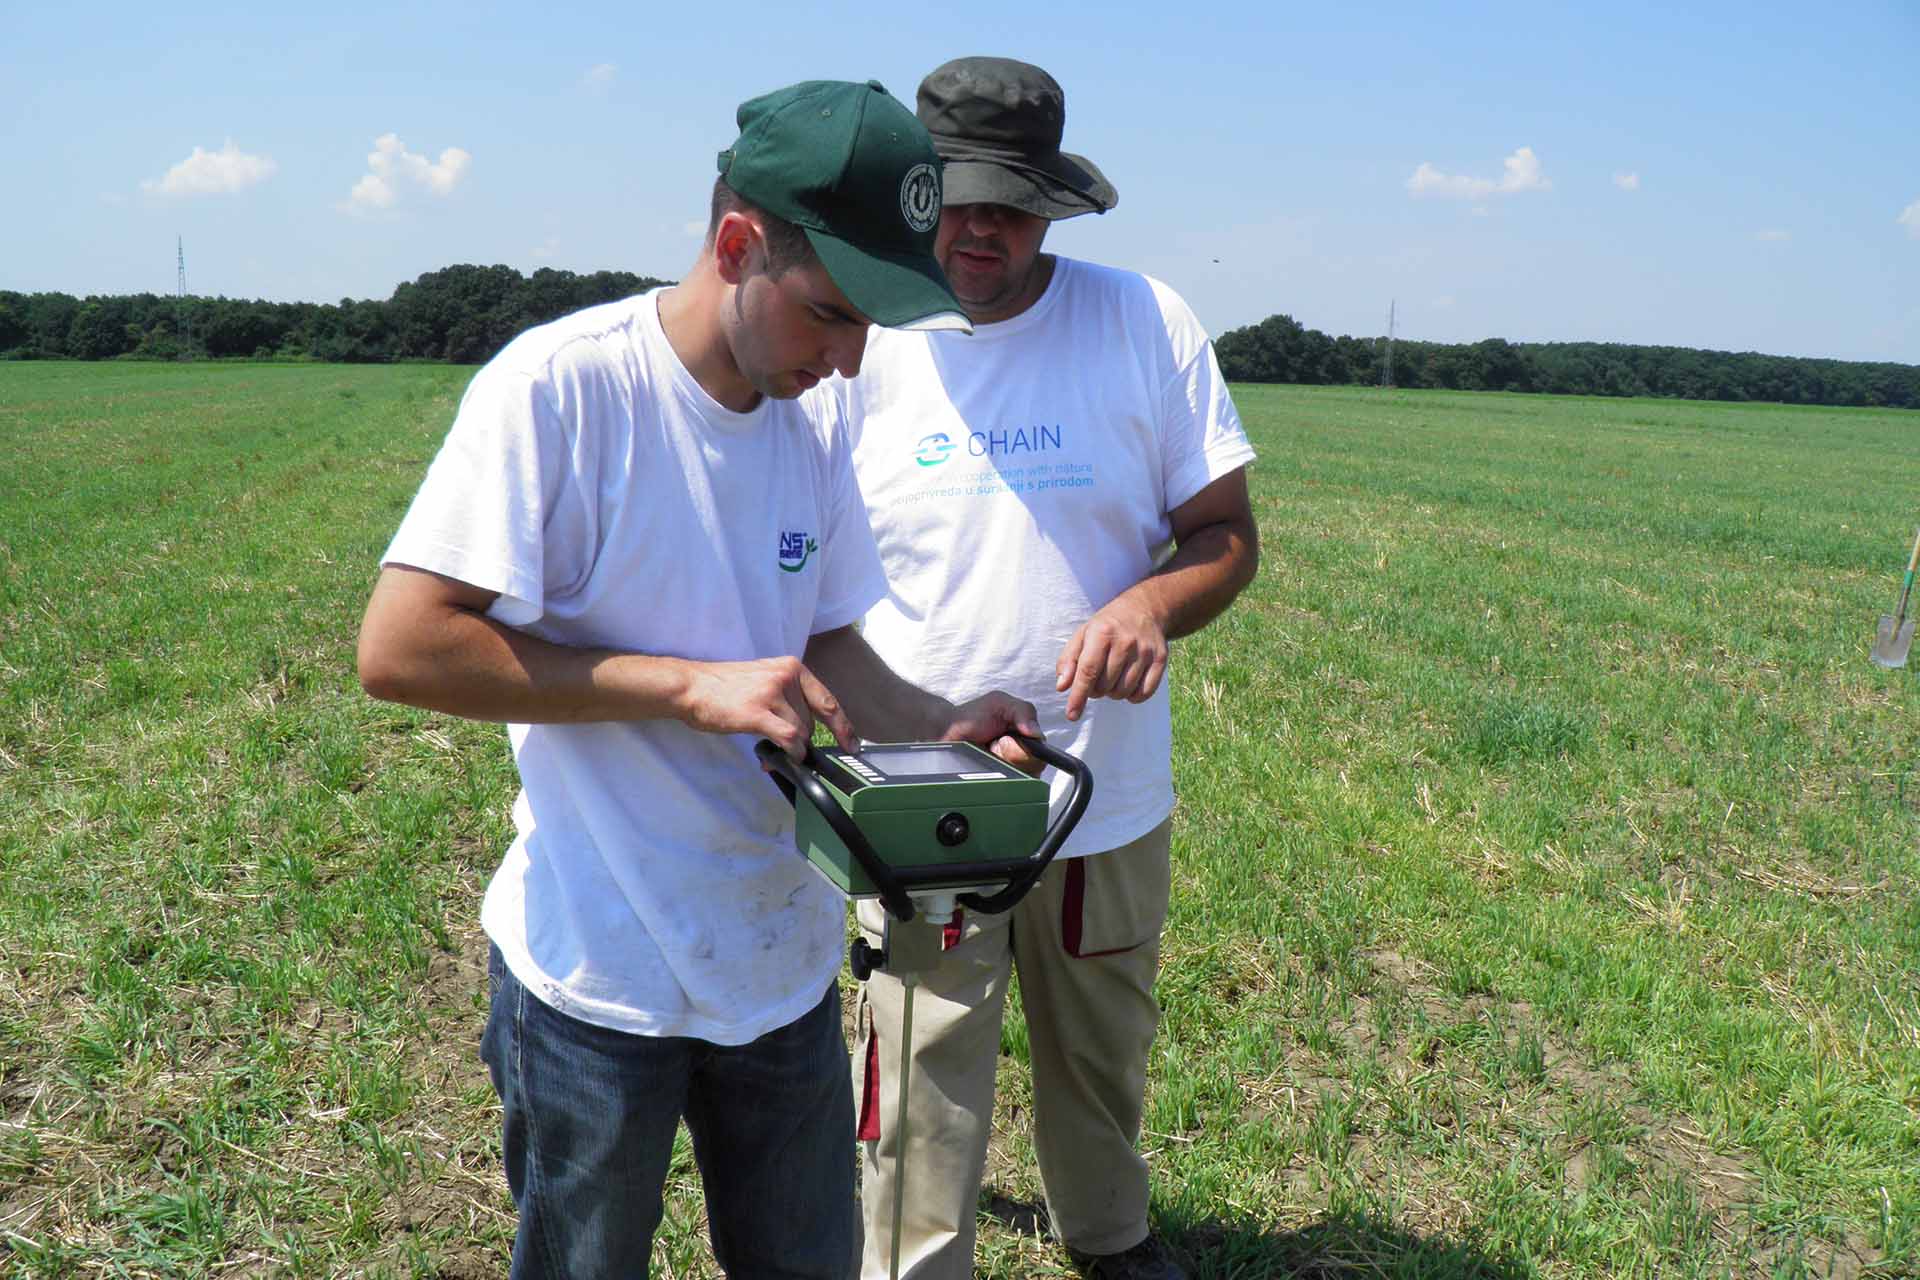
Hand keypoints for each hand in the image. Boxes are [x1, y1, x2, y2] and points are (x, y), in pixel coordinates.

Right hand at [679, 657, 856, 759]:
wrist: (692, 687)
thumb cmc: (725, 688)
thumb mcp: (765, 680)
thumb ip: (788, 700)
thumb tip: (804, 735)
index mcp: (791, 668)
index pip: (827, 700)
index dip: (843, 726)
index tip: (851, 745)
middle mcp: (786, 677)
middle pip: (811, 722)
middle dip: (799, 740)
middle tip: (778, 746)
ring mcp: (772, 693)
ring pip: (799, 733)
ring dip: (788, 749)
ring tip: (766, 747)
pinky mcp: (758, 712)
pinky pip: (789, 738)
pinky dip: (790, 752)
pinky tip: (776, 756)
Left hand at [938, 691, 1042, 773]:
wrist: (946, 730)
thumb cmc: (973, 715)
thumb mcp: (1001, 703)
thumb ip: (1023, 711)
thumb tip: (1037, 733)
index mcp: (1028, 738)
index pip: (1044, 753)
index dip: (1029, 749)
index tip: (1010, 739)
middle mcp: (1022, 758)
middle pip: (1034, 767)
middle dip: (1014, 753)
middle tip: (997, 742)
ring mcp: (1009, 772)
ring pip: (1020, 778)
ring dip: (1003, 761)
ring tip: (989, 749)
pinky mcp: (995, 782)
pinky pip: (1004, 786)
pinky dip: (994, 772)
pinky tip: (984, 760)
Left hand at [1055, 597, 1167, 721]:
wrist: (1144, 609)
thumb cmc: (1107, 626)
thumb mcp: (1083, 634)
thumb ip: (1068, 660)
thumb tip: (1062, 687)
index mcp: (1103, 633)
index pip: (1088, 671)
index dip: (1079, 696)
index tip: (1071, 715)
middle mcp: (1126, 642)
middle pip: (1105, 686)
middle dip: (1096, 690)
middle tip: (1097, 678)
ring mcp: (1145, 651)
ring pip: (1123, 692)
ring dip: (1113, 693)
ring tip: (1112, 678)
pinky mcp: (1160, 659)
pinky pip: (1144, 693)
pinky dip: (1133, 696)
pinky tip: (1128, 683)